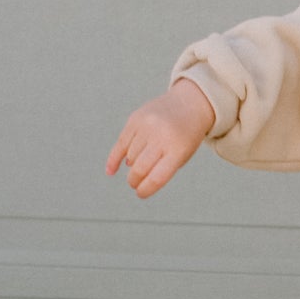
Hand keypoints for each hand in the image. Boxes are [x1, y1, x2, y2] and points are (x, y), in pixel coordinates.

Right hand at [105, 81, 214, 197]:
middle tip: (134, 184)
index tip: (140, 194)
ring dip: (131, 166)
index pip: (157, 177)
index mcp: (177, 150)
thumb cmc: (185, 137)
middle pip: (140, 168)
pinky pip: (121, 143)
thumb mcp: (182, 155)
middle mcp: (161, 137)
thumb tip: (132, 173)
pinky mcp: (135, 118)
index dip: (145, 190)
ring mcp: (147, 126)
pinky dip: (114, 158)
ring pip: (130, 156)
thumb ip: (161, 168)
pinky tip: (111, 170)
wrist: (188, 104)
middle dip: (134, 181)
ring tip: (138, 165)